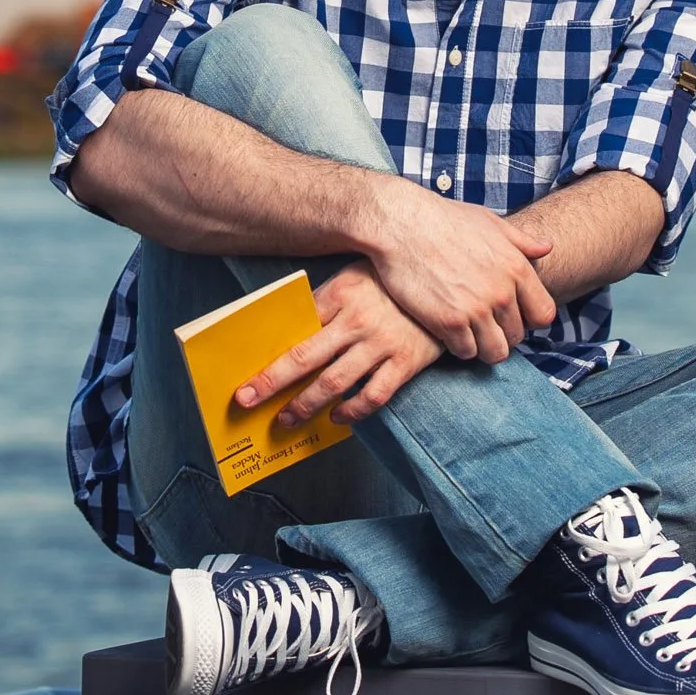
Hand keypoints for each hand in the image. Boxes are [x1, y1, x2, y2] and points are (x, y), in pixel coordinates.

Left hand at [236, 261, 443, 427]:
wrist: (448, 282)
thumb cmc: (392, 280)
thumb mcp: (354, 275)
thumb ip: (325, 302)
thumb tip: (291, 331)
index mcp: (340, 291)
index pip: (296, 327)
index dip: (268, 352)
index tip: (247, 371)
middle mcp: (357, 320)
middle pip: (305, 358)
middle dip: (271, 382)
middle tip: (246, 401)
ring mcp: (382, 343)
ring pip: (334, 382)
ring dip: (305, 404)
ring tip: (286, 419)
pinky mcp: (406, 363)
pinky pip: (374, 395)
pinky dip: (352, 411)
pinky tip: (336, 417)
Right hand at [362, 179, 557, 362]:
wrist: (402, 223)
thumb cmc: (444, 218)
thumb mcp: (489, 222)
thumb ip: (521, 241)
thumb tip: (546, 247)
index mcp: (517, 268)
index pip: (544, 315)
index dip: (529, 319)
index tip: (512, 315)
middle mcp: (502, 293)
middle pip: (517, 336)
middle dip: (502, 333)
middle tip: (483, 324)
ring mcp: (476, 309)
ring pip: (495, 352)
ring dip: (483, 347)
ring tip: (469, 334)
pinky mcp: (449, 322)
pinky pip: (465, 352)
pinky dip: (458, 347)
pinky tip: (448, 331)